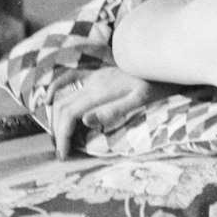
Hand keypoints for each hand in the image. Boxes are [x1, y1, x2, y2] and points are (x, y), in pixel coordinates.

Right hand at [50, 65, 173, 159]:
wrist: (166, 63)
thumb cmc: (159, 83)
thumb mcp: (141, 100)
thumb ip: (114, 110)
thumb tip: (85, 121)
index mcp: (100, 91)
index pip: (70, 114)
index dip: (62, 135)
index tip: (64, 154)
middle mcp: (93, 81)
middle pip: (63, 107)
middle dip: (58, 130)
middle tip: (62, 151)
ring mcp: (95, 76)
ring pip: (63, 95)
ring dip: (56, 115)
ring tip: (60, 135)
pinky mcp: (100, 73)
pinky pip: (71, 78)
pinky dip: (56, 89)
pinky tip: (50, 99)